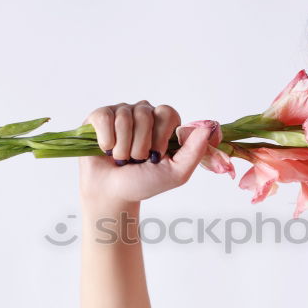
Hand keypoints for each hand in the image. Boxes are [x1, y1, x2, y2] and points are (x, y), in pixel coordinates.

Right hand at [78, 100, 214, 206]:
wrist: (112, 194)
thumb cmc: (144, 183)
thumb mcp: (176, 173)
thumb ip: (195, 152)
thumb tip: (208, 128)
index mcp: (164, 123)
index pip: (167, 113)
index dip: (160, 135)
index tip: (156, 156)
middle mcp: (144, 113)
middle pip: (145, 114)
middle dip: (140, 145)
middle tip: (137, 161)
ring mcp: (122, 113)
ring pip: (124, 117)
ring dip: (123, 147)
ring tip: (121, 159)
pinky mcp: (100, 117)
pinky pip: (105, 118)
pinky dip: (106, 140)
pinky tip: (106, 150)